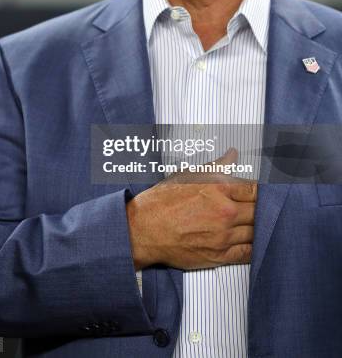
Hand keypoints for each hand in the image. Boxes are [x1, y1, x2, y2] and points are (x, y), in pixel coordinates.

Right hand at [126, 148, 256, 269]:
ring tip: (259, 223)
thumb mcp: (190, 175)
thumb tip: (232, 154)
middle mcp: (225, 212)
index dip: (263, 190)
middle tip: (263, 207)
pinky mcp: (219, 256)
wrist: (145, 228)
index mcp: (219, 188)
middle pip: (259, 210)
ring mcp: (223, 235)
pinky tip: (254, 242)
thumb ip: (217, 166)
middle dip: (263, 208)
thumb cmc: (163, 201)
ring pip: (256, 231)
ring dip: (260, 227)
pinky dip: (255, 248)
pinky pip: (247, 253)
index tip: (266, 191)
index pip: (255, 188)